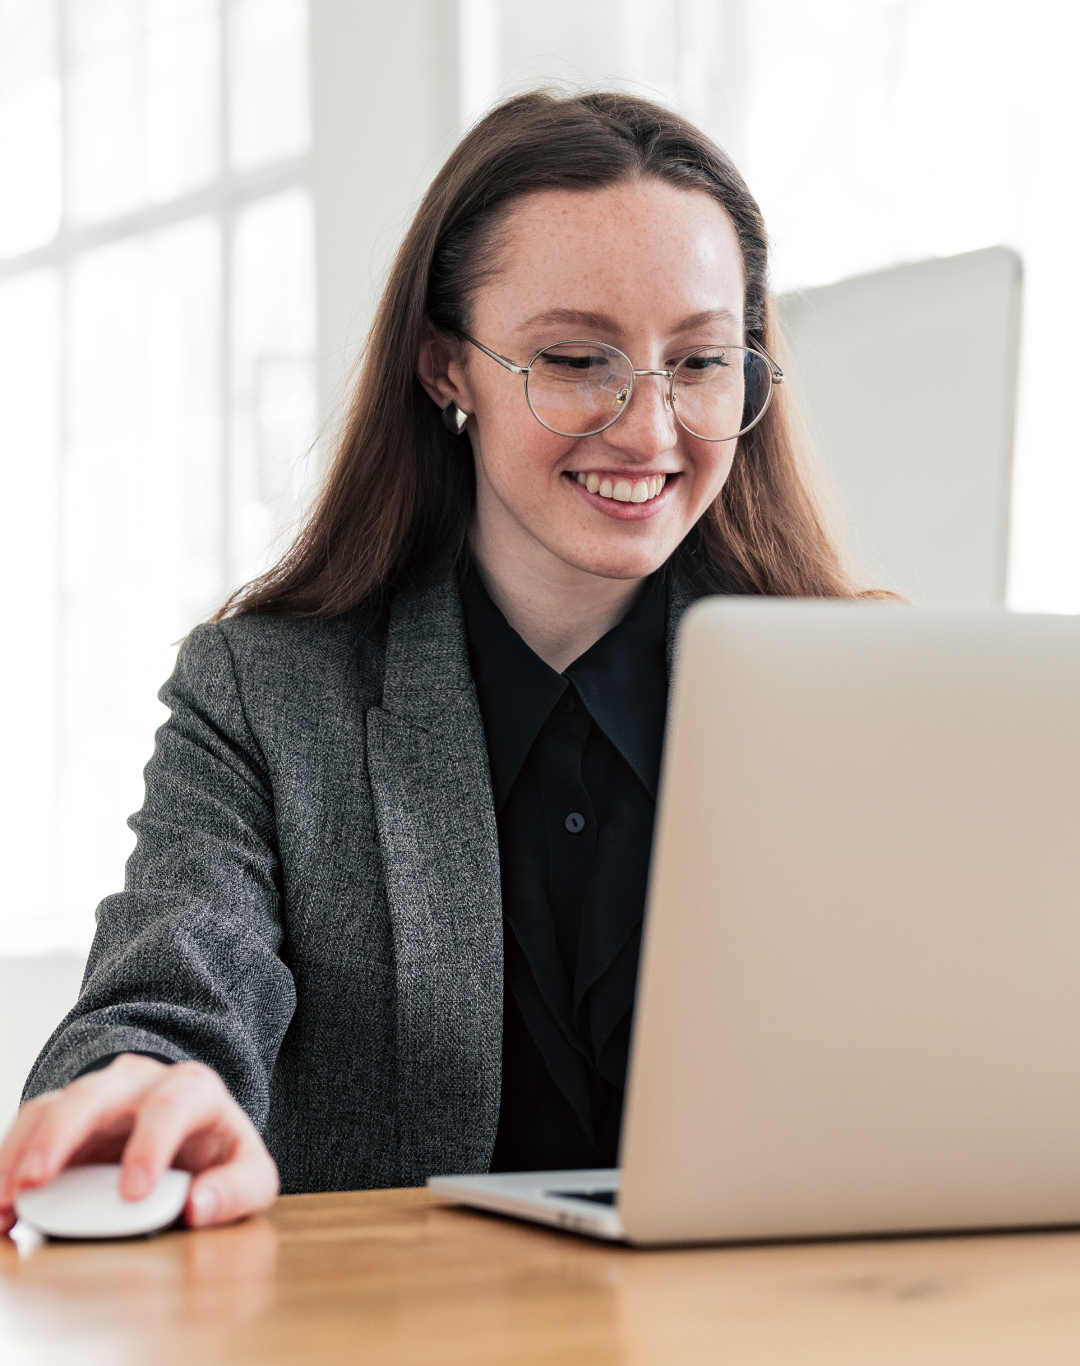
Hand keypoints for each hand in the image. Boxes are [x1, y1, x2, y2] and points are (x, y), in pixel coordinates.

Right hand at [0, 1054, 278, 1235]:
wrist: (193, 1135)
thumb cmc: (219, 1155)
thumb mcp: (249, 1173)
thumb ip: (238, 1189)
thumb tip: (201, 1205)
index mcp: (193, 1090)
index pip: (172, 1104)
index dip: (150, 1145)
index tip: (132, 1193)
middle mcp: (139, 1083)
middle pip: (94, 1094)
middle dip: (61, 1136)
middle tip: (34, 1183)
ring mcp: (96, 1096)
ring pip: (51, 1108)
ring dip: (20, 1153)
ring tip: (3, 1203)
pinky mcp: (64, 1118)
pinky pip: (28, 1129)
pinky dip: (8, 1163)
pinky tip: (0, 1205)